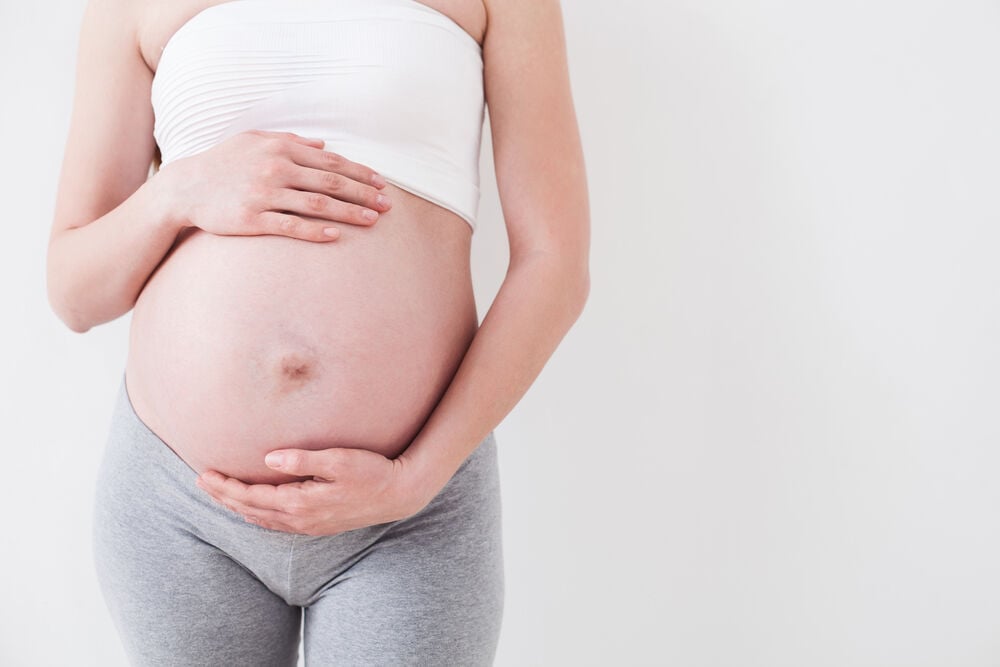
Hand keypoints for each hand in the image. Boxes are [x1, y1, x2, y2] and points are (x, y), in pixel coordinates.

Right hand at [164, 129, 391, 241]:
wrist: (185, 188)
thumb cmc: (224, 163)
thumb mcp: (254, 140)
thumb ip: (291, 140)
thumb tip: (324, 145)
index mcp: (280, 148)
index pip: (331, 161)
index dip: (360, 173)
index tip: (381, 184)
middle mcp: (275, 168)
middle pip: (331, 182)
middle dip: (363, 194)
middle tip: (387, 206)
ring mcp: (264, 194)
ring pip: (317, 204)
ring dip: (348, 213)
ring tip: (372, 221)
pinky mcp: (252, 219)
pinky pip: (291, 226)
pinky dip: (316, 231)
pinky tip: (337, 236)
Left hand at [195, 447, 432, 535]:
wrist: (399, 494)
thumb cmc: (372, 472)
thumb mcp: (339, 460)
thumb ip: (302, 460)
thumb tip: (268, 460)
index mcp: (301, 503)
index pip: (253, 496)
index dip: (226, 487)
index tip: (206, 474)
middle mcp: (301, 519)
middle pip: (251, 511)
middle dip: (224, 496)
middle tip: (202, 482)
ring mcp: (309, 525)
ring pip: (262, 520)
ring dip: (238, 507)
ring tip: (220, 494)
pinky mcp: (318, 525)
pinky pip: (277, 525)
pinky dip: (257, 516)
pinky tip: (253, 510)